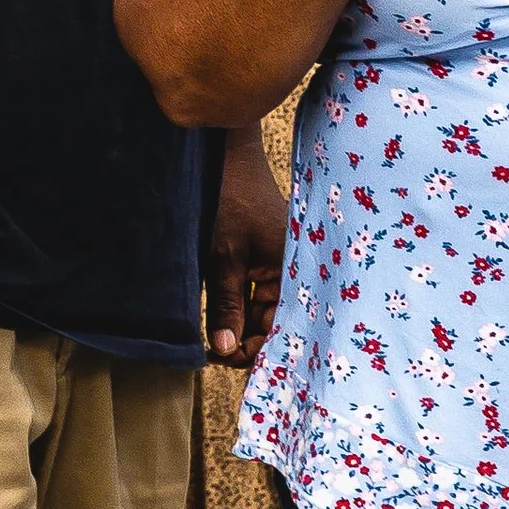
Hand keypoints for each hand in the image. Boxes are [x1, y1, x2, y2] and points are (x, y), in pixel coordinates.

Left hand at [206, 123, 287, 364]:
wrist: (221, 148)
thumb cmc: (226, 196)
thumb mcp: (222, 256)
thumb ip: (225, 305)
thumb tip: (224, 351)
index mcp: (296, 272)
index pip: (283, 329)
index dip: (256, 350)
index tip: (223, 360)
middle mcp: (293, 271)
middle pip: (274, 322)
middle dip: (247, 341)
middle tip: (212, 353)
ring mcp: (279, 263)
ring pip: (262, 308)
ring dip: (240, 323)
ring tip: (212, 339)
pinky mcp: (264, 255)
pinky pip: (255, 290)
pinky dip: (239, 304)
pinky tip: (219, 318)